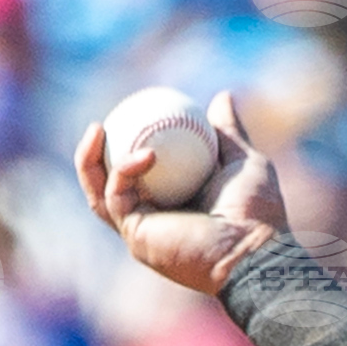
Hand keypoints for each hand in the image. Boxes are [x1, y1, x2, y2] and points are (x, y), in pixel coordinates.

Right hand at [73, 87, 288, 298]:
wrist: (255, 248)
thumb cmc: (257, 213)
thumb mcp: (242, 160)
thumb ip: (227, 132)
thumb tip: (222, 97)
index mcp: (172, 205)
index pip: (135, 175)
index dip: (122, 145)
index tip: (128, 114)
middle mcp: (152, 222)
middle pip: (105, 186)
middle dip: (91, 156)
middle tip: (98, 124)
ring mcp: (142, 234)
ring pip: (99, 194)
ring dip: (89, 161)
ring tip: (96, 128)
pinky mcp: (138, 238)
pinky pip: (118, 197)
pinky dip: (124, 170)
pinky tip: (146, 153)